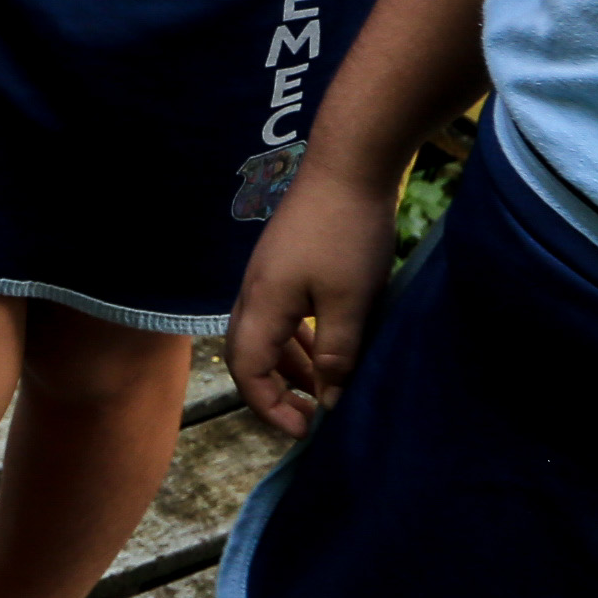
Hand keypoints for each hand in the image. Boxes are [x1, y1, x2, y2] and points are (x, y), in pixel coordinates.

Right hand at [227, 160, 402, 436]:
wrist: (347, 166)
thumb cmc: (348, 234)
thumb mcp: (350, 304)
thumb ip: (337, 356)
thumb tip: (331, 401)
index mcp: (262, 305)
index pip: (247, 372)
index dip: (270, 408)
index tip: (306, 431)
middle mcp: (254, 293)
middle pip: (248, 356)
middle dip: (275, 393)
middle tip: (313, 418)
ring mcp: (269, 276)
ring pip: (266, 336)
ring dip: (290, 368)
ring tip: (326, 390)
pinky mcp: (286, 264)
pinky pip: (282, 317)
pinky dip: (300, 342)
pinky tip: (329, 347)